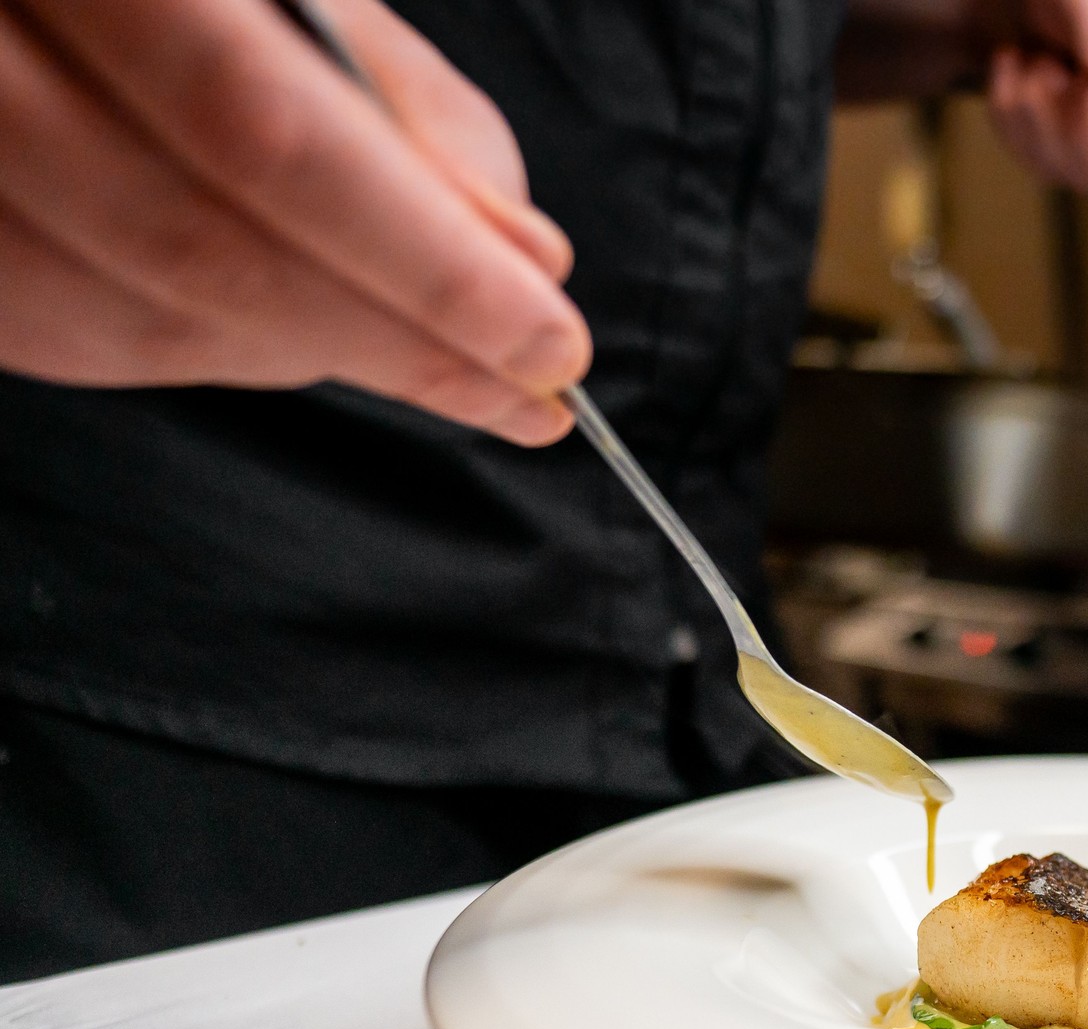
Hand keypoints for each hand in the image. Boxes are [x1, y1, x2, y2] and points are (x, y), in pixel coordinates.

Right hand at [0, 0, 589, 443]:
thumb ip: (398, 107)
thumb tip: (524, 261)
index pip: (269, 138)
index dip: (424, 265)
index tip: (550, 345)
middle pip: (197, 249)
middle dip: (392, 342)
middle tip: (525, 392)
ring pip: (127, 317)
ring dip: (311, 360)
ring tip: (438, 365)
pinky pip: (66, 335)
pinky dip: (212, 356)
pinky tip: (304, 343)